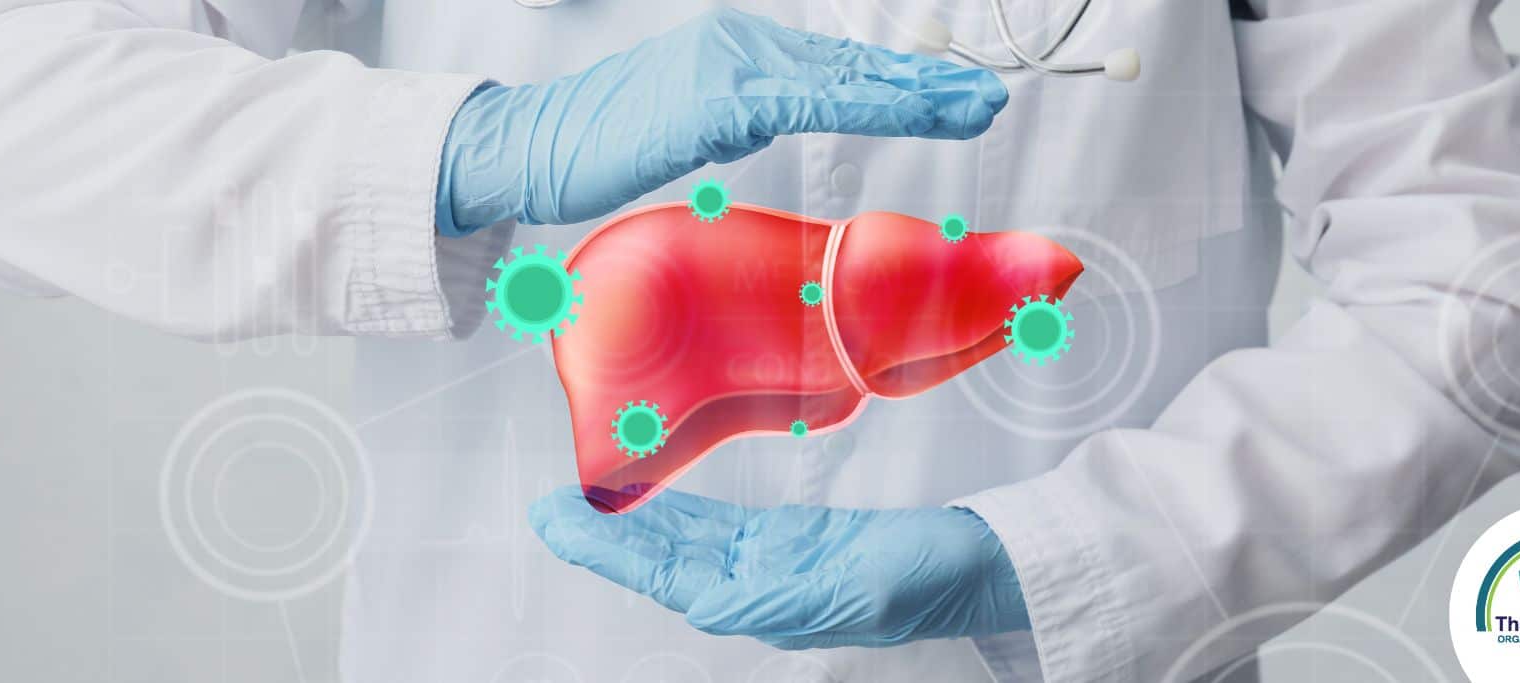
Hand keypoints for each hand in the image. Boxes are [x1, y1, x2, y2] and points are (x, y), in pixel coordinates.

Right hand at [435, 8, 1008, 234]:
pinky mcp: (721, 97)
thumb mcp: (685, 125)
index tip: (949, 93)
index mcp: (736, 50)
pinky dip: (871, 108)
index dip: (896, 82)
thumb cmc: (599, 145)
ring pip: (846, 81)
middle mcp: (742, 43)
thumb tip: (768, 124)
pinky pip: (814, 103)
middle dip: (925, 83)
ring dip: (917, 95)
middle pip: (852, 66)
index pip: (832, 68)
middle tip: (987, 94)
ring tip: (974, 104)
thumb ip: (736, 114)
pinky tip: (916, 114)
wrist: (532, 146)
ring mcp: (732, 64)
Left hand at [528, 486, 1029, 648]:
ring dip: (634, 525)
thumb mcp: (858, 588)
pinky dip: (681, 515)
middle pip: (664, 563)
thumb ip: (781, 600)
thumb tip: (706, 606)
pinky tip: (655, 504)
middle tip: (546, 509)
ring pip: (685, 544)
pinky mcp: (794, 542)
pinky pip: (721, 530)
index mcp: (767, 605)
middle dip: (604, 539)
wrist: (980, 566)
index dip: (612, 554)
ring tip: (581, 503)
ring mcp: (775, 565)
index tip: (561, 526)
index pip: (669, 578)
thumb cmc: (929, 577)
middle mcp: (760, 590)